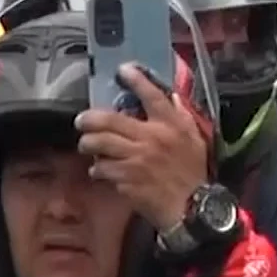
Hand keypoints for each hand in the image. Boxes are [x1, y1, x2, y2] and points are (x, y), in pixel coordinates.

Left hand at [76, 64, 210, 232]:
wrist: (192, 207)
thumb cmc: (193, 172)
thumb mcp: (195, 139)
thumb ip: (182, 117)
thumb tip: (172, 97)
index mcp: (170, 125)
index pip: (152, 95)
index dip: (136, 79)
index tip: (123, 69)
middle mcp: (151, 138)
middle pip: (110, 120)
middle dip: (90, 119)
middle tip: (82, 120)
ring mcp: (136, 160)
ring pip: (99, 145)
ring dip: (88, 144)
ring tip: (87, 145)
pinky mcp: (126, 180)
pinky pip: (102, 170)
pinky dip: (98, 169)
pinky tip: (100, 170)